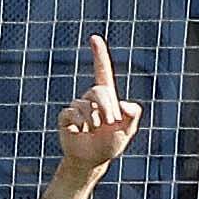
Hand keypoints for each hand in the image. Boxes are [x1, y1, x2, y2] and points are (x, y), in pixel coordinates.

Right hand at [57, 34, 143, 174]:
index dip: (99, 55)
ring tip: (94, 131)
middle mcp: (90, 98)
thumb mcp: (128, 130)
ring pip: (85, 103)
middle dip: (107, 106)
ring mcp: (77, 108)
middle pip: (99, 90)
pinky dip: (80, 122)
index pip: (102, 71)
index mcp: (106, 97)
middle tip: (110, 122)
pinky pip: (72, 112)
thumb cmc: (110, 144)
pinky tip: (80, 131)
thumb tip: (124, 105)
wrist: (91, 161)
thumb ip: (133, 115)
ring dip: (94, 119)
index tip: (94, 37)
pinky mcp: (65, 117)